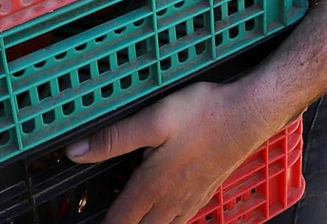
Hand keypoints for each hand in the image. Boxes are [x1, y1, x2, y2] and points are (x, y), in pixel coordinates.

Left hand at [65, 78, 273, 223]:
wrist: (250, 114)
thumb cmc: (206, 114)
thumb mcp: (154, 118)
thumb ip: (114, 137)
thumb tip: (76, 151)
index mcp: (153, 185)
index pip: (119, 221)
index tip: (87, 222)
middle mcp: (170, 200)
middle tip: (109, 219)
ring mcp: (190, 200)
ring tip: (130, 219)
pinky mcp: (204, 193)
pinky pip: (179, 221)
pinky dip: (163, 223)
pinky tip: (161, 215)